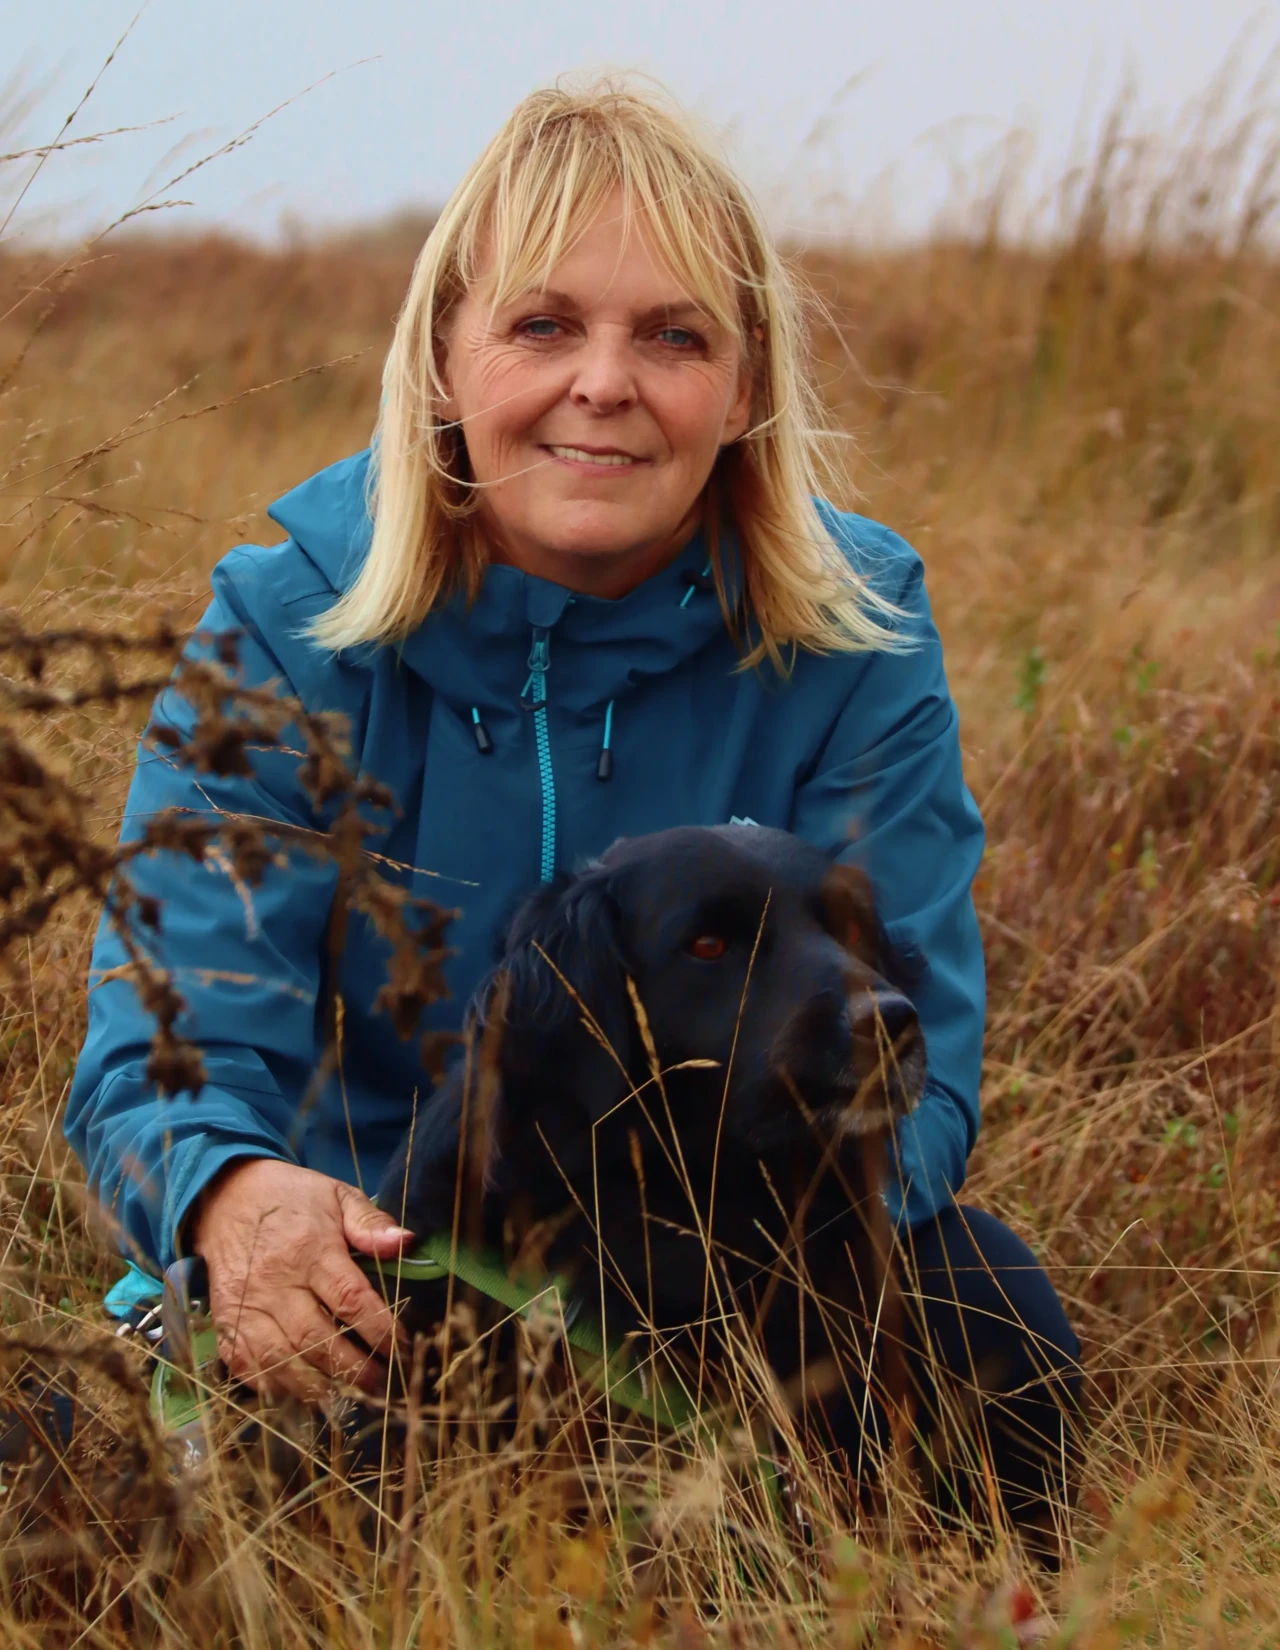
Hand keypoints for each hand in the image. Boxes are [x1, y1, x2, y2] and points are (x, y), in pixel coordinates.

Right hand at [190, 1158, 415, 1401]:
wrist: (226, 1197)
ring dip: (317, 1388)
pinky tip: (303, 1395)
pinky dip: (275, 1389)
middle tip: (382, 1385)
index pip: (350, 1298)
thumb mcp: (337, 1195)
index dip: (379, 1330)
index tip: (401, 1350)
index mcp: (309, 1248)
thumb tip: (407, 1243)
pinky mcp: (225, 1323)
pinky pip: (248, 1368)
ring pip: (281, 1361)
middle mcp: (275, 1282)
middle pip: (316, 1339)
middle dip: (353, 1369)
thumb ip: (371, 1223)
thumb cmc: (292, 1199)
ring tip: (349, 1400)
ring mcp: (245, 1307)